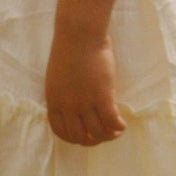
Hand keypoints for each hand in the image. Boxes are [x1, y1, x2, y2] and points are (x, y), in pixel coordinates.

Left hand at [45, 20, 125, 146]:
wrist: (79, 35)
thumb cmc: (69, 50)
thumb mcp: (57, 78)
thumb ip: (63, 95)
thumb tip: (75, 108)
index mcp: (53, 102)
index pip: (61, 132)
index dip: (74, 138)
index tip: (84, 135)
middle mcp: (67, 107)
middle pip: (80, 137)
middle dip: (92, 140)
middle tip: (102, 134)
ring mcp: (84, 103)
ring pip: (97, 133)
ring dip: (108, 136)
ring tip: (115, 130)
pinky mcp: (102, 96)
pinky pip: (112, 122)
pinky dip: (118, 127)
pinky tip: (122, 124)